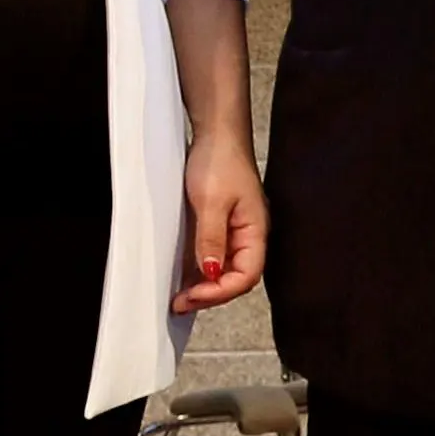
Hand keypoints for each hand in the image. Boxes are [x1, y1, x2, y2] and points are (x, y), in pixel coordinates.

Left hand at [173, 120, 269, 313]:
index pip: (246, 276)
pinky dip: (198, 270)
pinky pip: (211, 255)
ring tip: (178, 297)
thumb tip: (210, 273)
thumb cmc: (219, 161)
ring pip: (222, 269)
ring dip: (202, 286)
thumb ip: (211, 238)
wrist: (216, 132)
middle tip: (179, 303)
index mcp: (255, 232)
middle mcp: (248, 236)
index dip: (220, 292)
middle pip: (235, 278)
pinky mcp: (219, 224)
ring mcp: (234, 231)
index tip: (193, 296)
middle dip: (209, 294)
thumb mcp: (211, 201)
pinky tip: (182, 277)